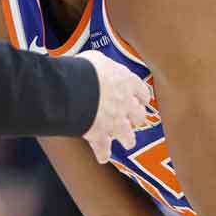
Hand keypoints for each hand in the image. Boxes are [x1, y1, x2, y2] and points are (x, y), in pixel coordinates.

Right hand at [78, 49, 152, 163]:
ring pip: (128, 136)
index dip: (142, 96)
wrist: (73, 89)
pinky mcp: (100, 135)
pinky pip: (103, 149)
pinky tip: (103, 157)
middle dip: (137, 119)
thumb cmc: (84, 70)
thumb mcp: (96, 59)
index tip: (141, 98)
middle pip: (139, 116)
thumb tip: (98, 64)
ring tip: (127, 141)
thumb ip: (103, 66)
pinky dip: (102, 153)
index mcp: (126, 83)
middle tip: (134, 119)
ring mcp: (114, 122)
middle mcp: (125, 104)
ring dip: (127, 139)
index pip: (142, 91)